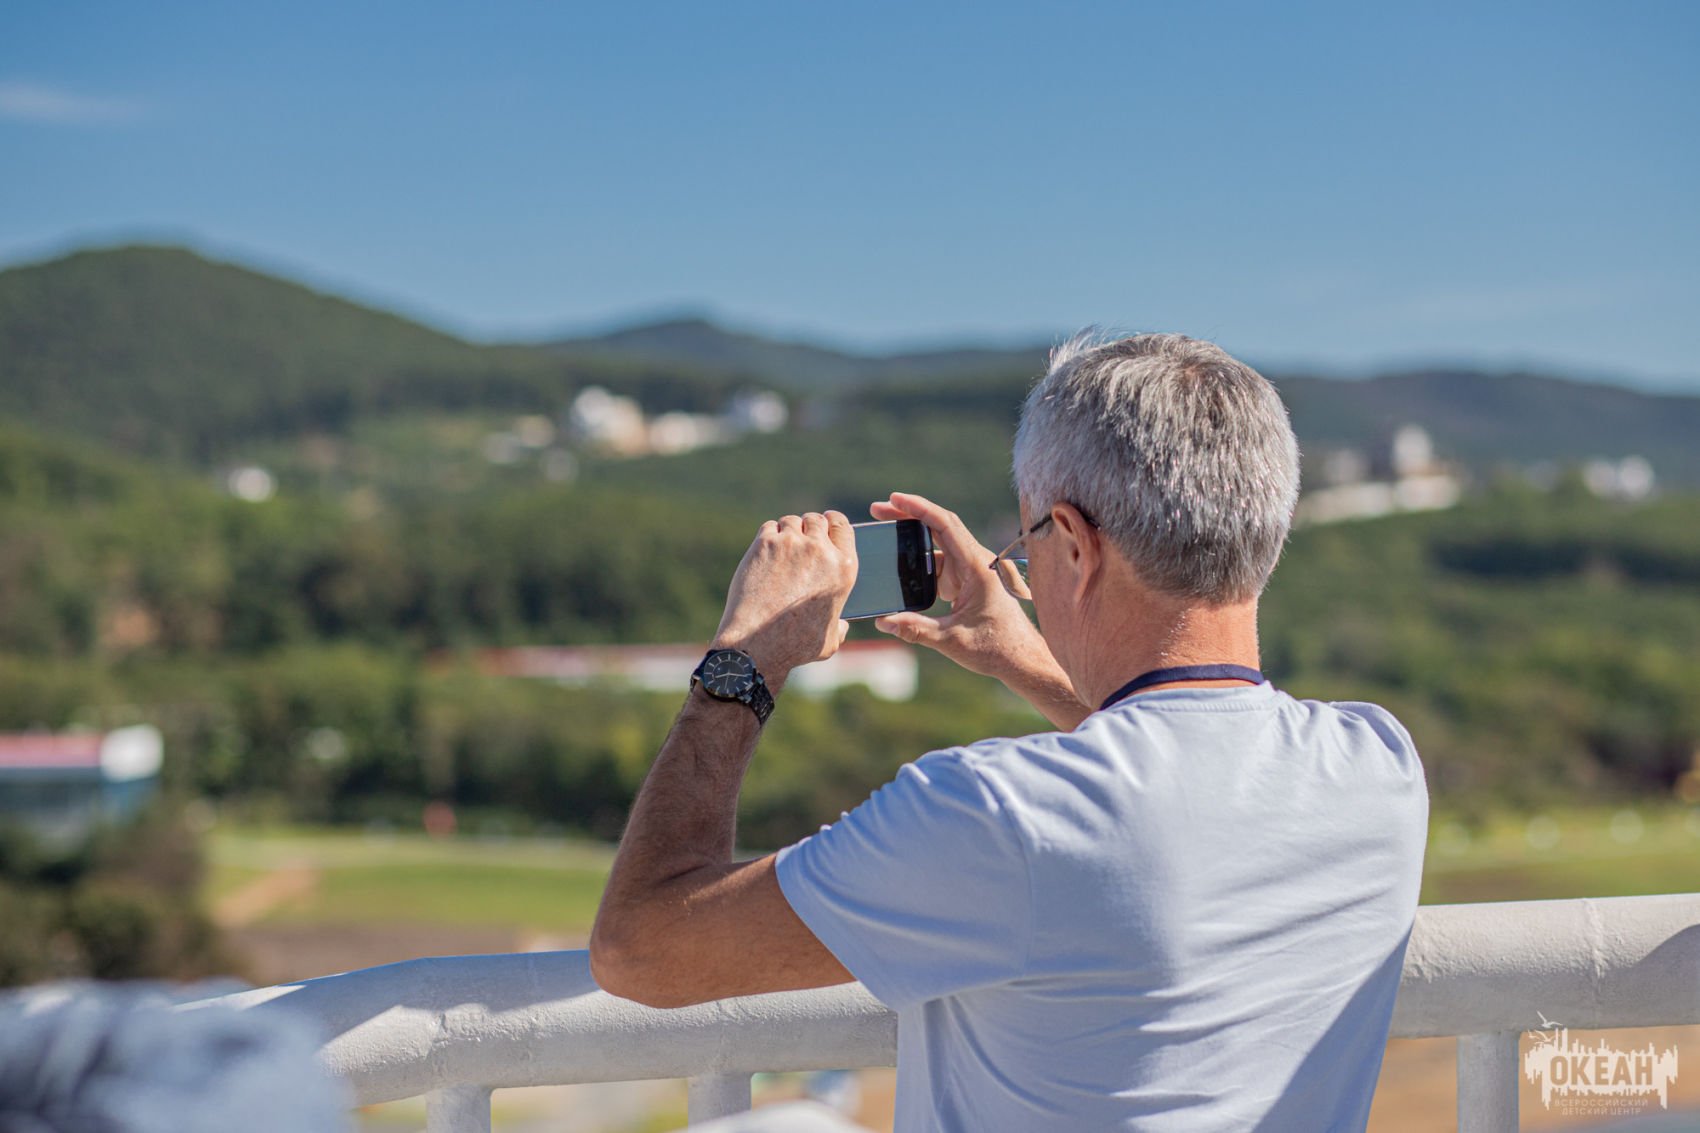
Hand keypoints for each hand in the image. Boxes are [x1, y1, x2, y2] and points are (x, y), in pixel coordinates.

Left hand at [713, 511, 856, 680]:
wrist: (758, 642)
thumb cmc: (796, 646)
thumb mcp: (831, 639)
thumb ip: (840, 626)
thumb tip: (842, 625)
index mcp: (844, 569)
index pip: (843, 526)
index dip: (834, 522)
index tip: (827, 523)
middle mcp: (821, 551)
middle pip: (816, 520)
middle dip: (809, 526)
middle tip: (801, 538)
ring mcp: (791, 544)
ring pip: (792, 521)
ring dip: (788, 531)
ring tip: (781, 548)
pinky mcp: (765, 544)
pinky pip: (769, 528)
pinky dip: (768, 537)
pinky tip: (765, 553)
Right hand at [869, 492, 1051, 682]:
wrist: (1021, 659)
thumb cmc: (995, 648)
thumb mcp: (951, 640)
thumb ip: (915, 630)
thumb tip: (883, 622)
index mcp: (978, 567)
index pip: (945, 525)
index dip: (918, 508)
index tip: (894, 498)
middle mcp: (977, 562)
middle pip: (940, 526)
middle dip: (909, 515)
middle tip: (878, 510)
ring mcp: (973, 570)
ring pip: (940, 545)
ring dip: (914, 542)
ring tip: (886, 536)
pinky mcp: (969, 581)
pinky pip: (942, 564)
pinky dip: (922, 564)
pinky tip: (903, 570)